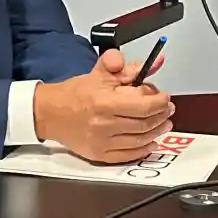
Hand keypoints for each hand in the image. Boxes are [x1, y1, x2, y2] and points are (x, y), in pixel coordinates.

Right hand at [33, 49, 173, 162]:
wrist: (49, 113)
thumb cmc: (75, 93)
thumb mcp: (101, 72)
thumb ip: (130, 67)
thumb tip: (156, 62)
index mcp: (105, 102)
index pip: (144, 105)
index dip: (160, 101)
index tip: (165, 97)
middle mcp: (104, 124)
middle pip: (145, 123)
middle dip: (162, 115)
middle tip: (167, 109)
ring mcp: (102, 142)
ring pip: (141, 140)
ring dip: (157, 131)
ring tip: (164, 123)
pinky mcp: (99, 155)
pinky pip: (129, 155)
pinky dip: (144, 149)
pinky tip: (151, 142)